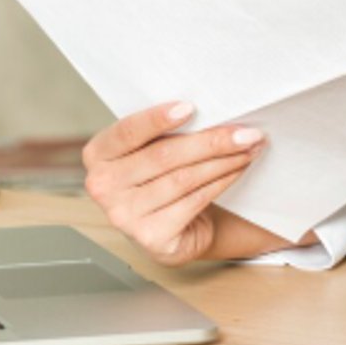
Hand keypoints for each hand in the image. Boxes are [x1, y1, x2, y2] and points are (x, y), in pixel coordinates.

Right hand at [81, 101, 265, 267]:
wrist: (167, 228)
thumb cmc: (158, 179)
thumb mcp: (148, 151)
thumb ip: (161, 132)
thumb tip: (209, 111)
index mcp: (98, 154)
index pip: (127, 131)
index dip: (158, 119)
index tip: (191, 107)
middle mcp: (103, 186)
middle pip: (164, 155)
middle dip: (210, 141)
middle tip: (245, 132)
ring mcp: (124, 215)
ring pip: (184, 178)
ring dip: (223, 161)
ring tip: (247, 147)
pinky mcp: (151, 237)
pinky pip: (194, 201)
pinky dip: (221, 182)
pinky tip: (237, 169)